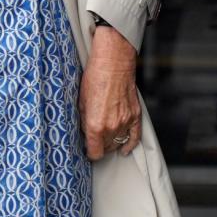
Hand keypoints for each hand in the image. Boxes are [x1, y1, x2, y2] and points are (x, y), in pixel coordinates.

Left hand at [79, 26, 140, 160]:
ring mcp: (126, 122)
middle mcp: (112, 127)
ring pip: (119, 142)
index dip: (90, 153)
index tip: (87, 150)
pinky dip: (130, 145)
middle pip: (107, 148)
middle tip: (94, 138)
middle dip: (99, 145)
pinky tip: (125, 149)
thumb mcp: (81, 102)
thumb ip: (84, 122)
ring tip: (105, 138)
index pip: (95, 152)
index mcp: (96, 125)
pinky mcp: (135, 115)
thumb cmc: (95, 78)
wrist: (113, 64)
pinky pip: (135, 137)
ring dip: (112, 142)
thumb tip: (86, 132)